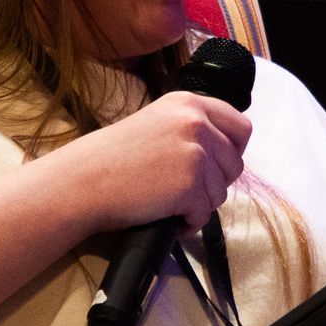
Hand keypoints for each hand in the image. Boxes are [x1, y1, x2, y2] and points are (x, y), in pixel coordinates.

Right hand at [57, 91, 251, 233]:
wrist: (84, 180)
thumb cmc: (114, 158)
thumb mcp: (157, 123)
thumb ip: (190, 128)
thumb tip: (225, 151)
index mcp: (189, 103)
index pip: (240, 126)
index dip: (233, 151)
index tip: (217, 165)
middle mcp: (196, 123)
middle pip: (235, 163)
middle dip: (216, 182)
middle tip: (187, 189)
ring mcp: (195, 153)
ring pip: (221, 192)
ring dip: (199, 204)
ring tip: (168, 202)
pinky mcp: (190, 185)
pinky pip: (205, 214)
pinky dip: (188, 222)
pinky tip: (167, 217)